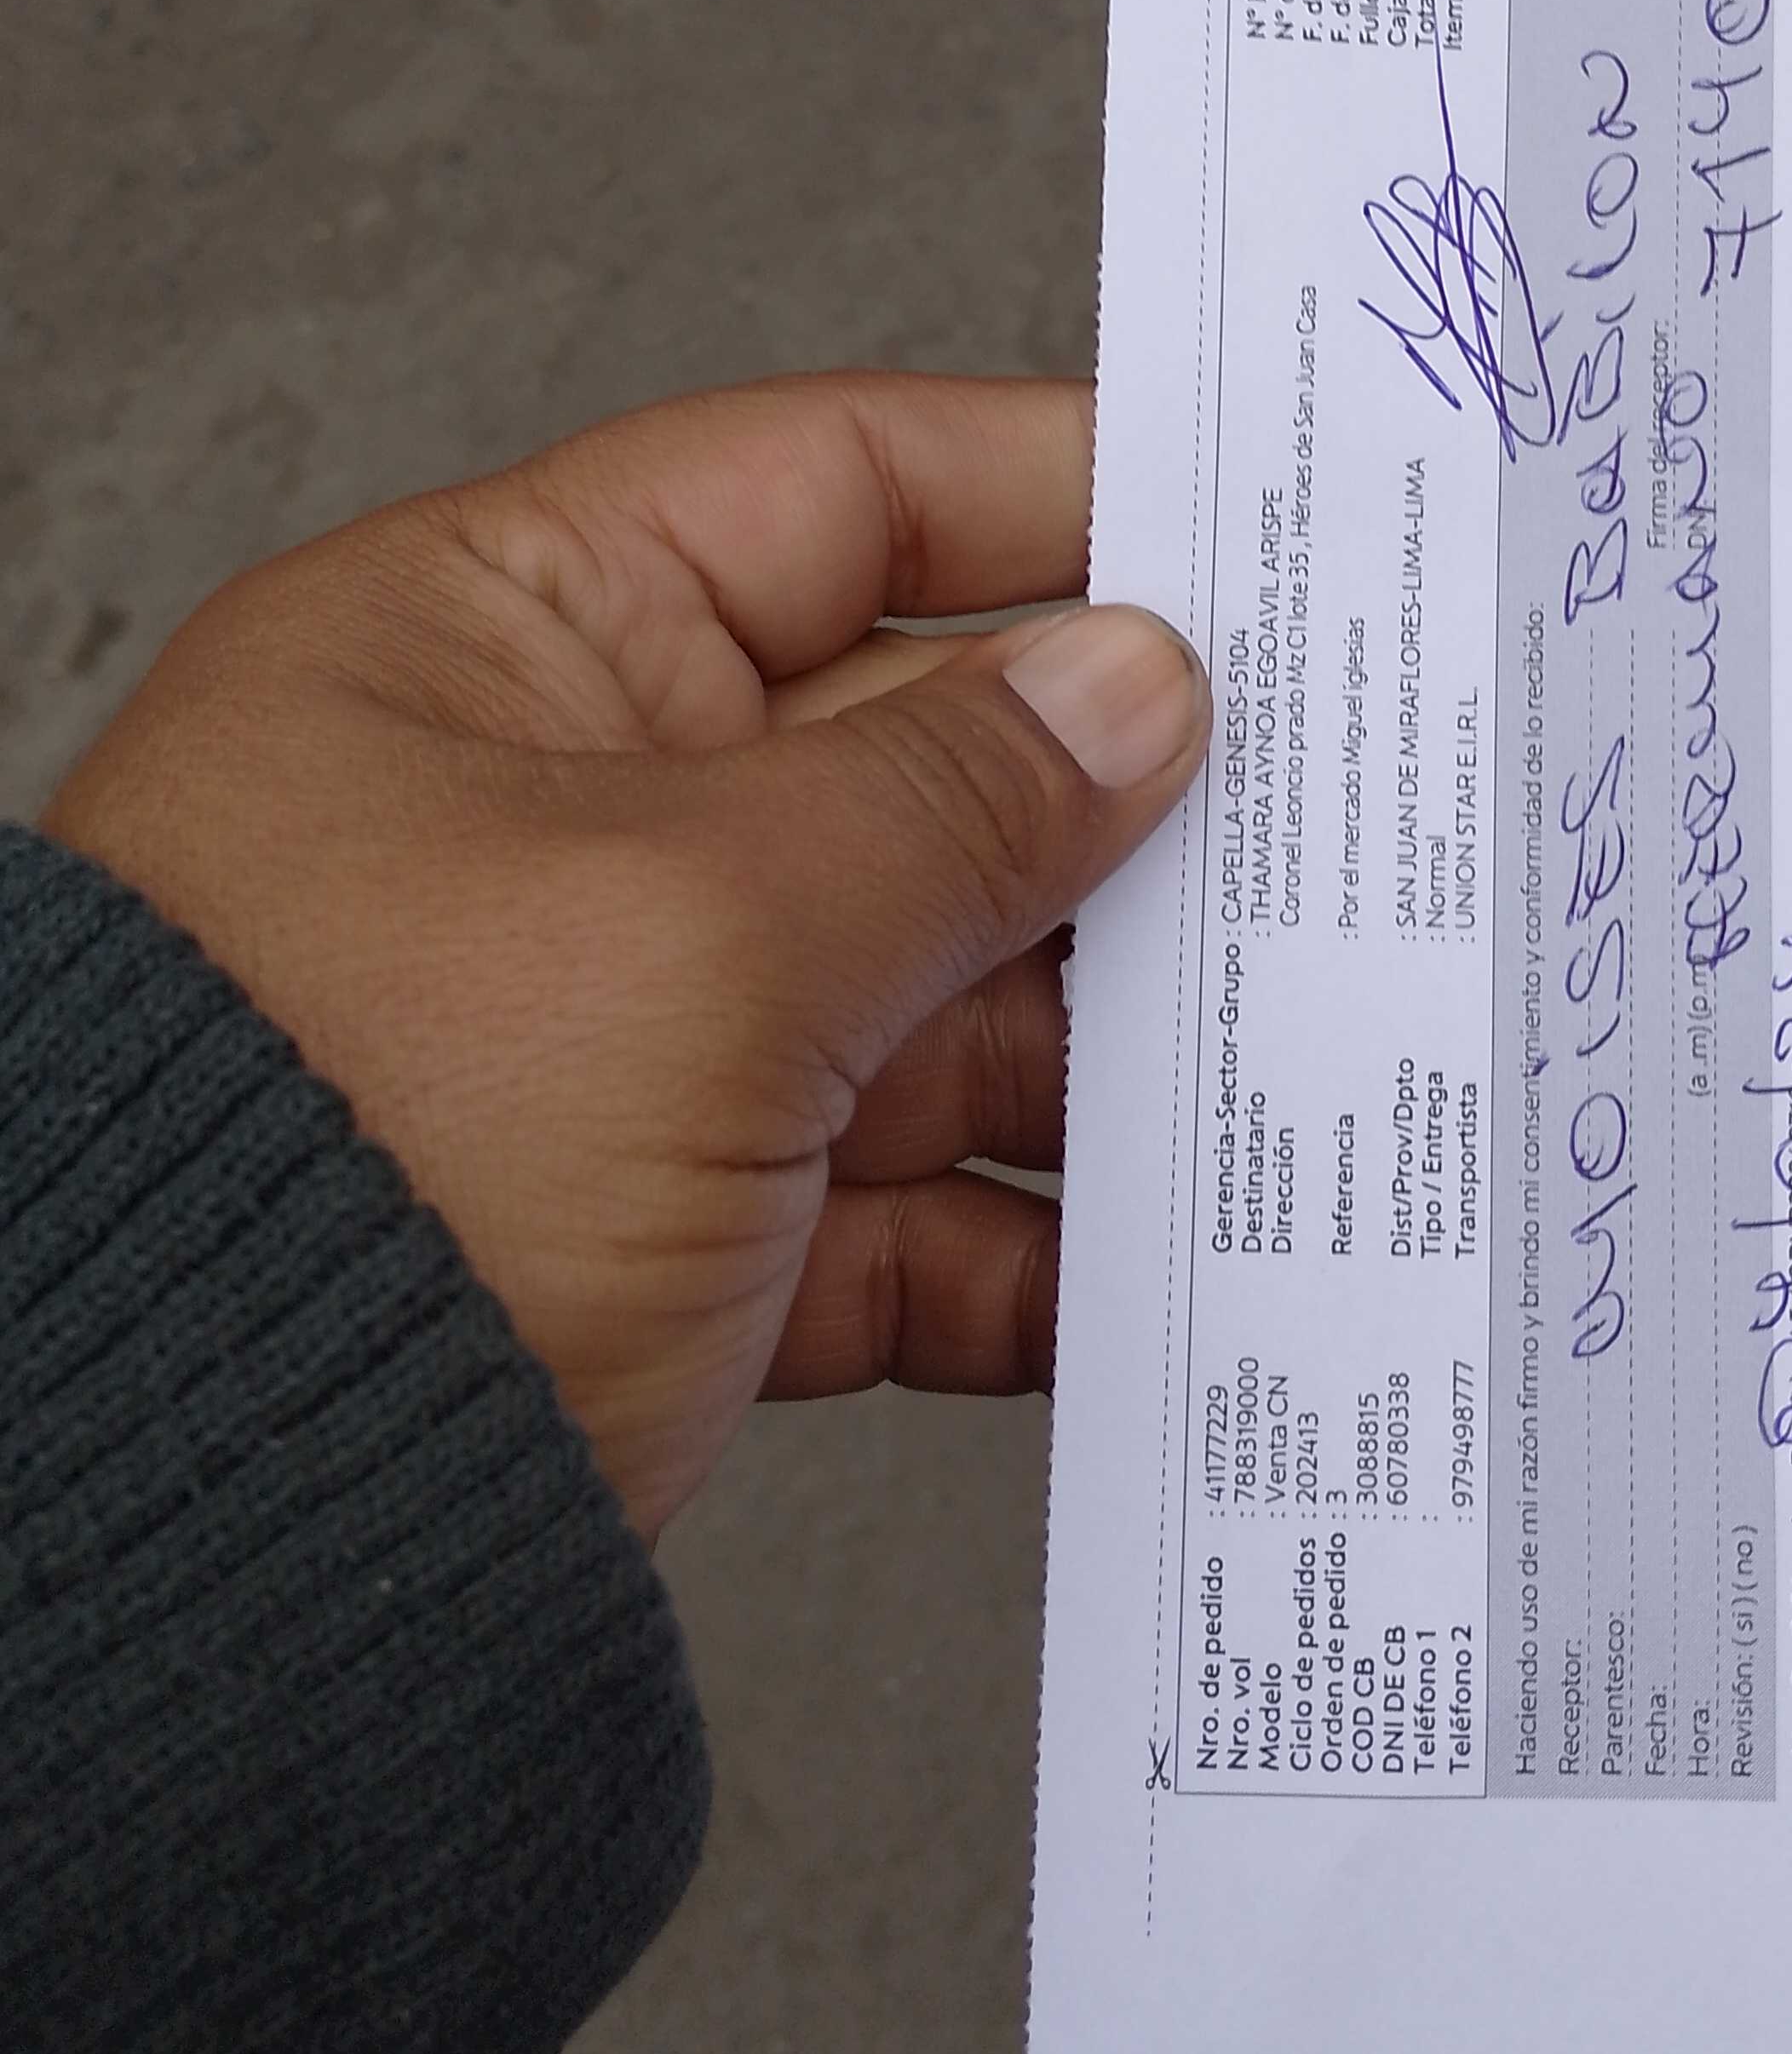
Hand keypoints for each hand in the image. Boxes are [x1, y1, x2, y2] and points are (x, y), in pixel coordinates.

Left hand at [42, 375, 1207, 1538]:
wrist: (189, 1562)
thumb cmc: (340, 1170)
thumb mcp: (694, 929)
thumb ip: (950, 800)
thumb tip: (1141, 687)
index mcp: (507, 647)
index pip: (829, 490)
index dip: (1049, 492)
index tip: (1250, 530)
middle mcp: (569, 822)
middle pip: (921, 760)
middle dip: (1127, 811)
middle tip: (1340, 822)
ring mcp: (629, 1039)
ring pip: (938, 997)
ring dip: (1110, 1046)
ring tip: (1298, 1049)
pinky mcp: (675, 1244)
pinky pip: (902, 1214)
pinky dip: (1032, 1245)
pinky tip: (1157, 1259)